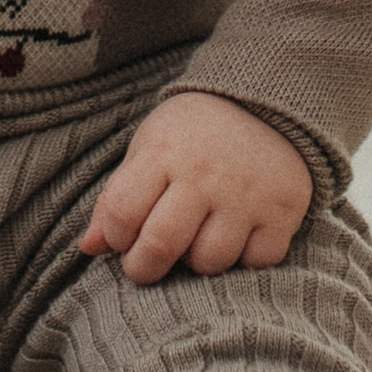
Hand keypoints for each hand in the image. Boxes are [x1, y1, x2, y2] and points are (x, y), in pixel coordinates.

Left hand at [77, 91, 313, 282]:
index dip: (114, 238)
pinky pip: (256, 262)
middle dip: (143, 268)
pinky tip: (237, 235)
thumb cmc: (193, 134)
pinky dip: (244, 259)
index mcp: (163, 151)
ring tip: (196, 238)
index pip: (122, 214)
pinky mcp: (283, 211)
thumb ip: (116, 197)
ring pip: (209, 261)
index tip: (122, 239)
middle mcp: (204, 173)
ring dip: (197, 261)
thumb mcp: (149, 148)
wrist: (264, 103)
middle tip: (146, 265)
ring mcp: (246, 194)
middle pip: (161, 246)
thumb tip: (88, 248)